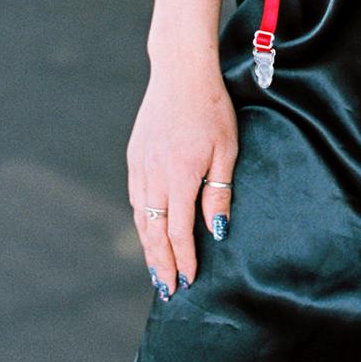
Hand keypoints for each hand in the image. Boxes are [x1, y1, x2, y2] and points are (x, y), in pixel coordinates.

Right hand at [126, 59, 238, 298]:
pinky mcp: (134, 155)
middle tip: (167, 290)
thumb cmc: (211, 107)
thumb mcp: (226, 148)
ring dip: (147, 246)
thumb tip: (217, 232)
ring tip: (156, 268)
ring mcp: (140, 165)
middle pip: (153, 232)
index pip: (177, 231)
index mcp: (180, 176)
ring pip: (140, 217)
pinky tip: (147, 229)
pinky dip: (140, 220)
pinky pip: (135, 196)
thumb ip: (219, 192)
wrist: (180, 71)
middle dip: (160, 264)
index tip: (188, 280)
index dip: (183, 259)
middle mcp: (154, 175)